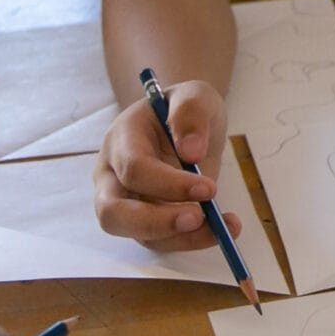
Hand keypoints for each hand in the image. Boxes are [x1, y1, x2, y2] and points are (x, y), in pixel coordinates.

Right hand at [89, 80, 240, 248]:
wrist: (184, 123)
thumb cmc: (184, 108)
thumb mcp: (194, 95)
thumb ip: (191, 113)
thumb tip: (192, 153)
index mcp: (121, 139)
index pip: (133, 168)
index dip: (167, 183)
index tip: (208, 188)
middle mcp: (113, 176)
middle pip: (114, 212)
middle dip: (156, 222)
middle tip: (199, 217)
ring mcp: (124, 202)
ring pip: (135, 235)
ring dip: (179, 237)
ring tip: (221, 228)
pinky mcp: (144, 221)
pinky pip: (160, 240)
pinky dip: (190, 240)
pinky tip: (222, 230)